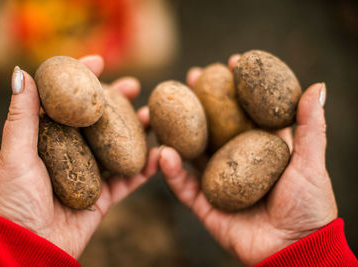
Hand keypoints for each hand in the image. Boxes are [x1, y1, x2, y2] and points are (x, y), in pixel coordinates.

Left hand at [0, 55, 158, 258]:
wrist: (24, 250)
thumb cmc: (10, 202)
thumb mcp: (14, 154)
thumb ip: (22, 116)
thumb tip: (23, 73)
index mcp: (45, 139)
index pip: (66, 103)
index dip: (82, 79)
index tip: (100, 60)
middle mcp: (68, 154)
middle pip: (96, 122)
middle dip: (115, 102)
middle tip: (134, 86)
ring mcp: (87, 175)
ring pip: (116, 147)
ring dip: (135, 131)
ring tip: (151, 116)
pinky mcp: (102, 197)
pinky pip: (127, 180)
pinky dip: (144, 168)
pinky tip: (159, 154)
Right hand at [159, 55, 337, 265]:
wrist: (296, 251)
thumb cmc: (310, 206)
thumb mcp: (311, 162)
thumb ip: (310, 127)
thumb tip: (317, 86)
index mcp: (260, 150)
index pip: (245, 113)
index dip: (237, 88)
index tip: (231, 63)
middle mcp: (236, 163)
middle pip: (215, 128)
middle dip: (202, 102)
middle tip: (193, 78)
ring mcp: (219, 183)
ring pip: (193, 155)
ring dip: (179, 133)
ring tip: (168, 110)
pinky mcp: (206, 206)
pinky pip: (185, 188)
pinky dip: (173, 173)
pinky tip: (165, 154)